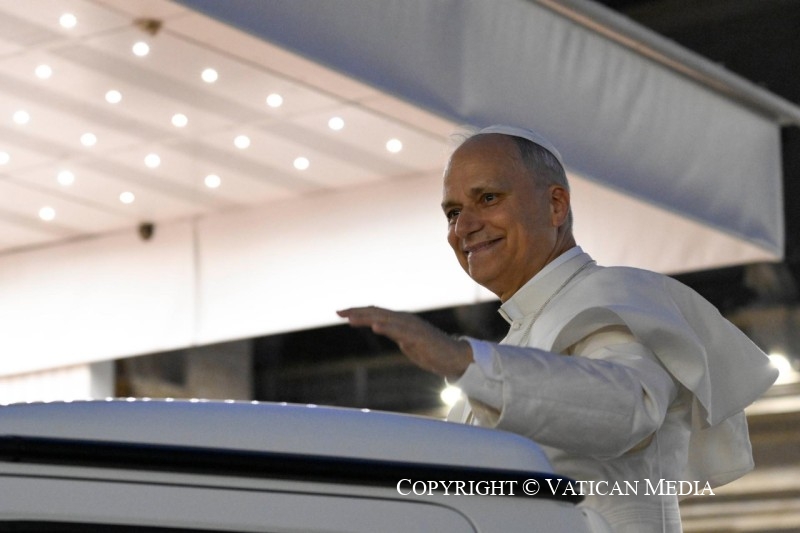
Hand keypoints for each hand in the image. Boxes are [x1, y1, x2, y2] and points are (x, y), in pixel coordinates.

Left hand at [337, 306, 473, 379]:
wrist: (454, 357)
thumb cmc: (430, 349)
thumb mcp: (406, 339)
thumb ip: (393, 332)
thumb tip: (379, 326)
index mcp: (401, 320)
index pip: (375, 312)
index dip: (358, 311)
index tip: (340, 312)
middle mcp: (405, 320)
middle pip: (377, 312)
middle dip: (356, 312)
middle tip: (338, 312)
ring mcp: (412, 327)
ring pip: (386, 319)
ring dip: (367, 318)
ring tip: (351, 319)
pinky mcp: (419, 337)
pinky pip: (401, 331)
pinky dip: (388, 328)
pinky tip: (376, 327)